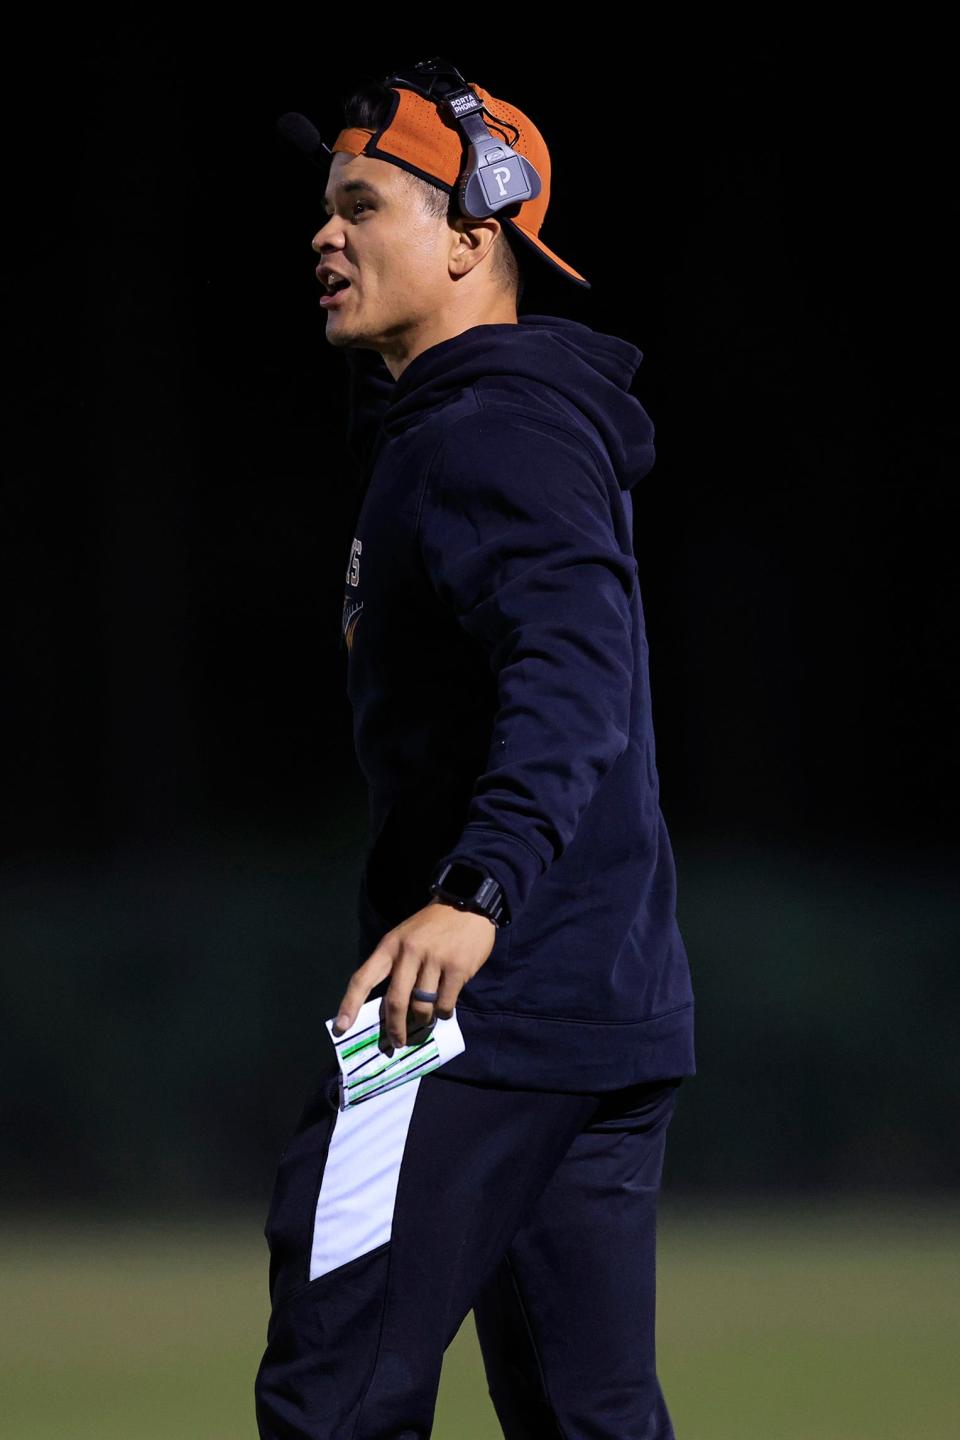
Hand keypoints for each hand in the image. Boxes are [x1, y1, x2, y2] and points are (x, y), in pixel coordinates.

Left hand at [332, 896, 497, 1050]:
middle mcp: (409, 952)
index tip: (341, 1028)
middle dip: (395, 1028)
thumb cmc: (431, 927)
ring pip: (422, 1007)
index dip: (350, 1005)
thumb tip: (389, 1010)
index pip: (363, 978)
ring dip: (423, 1021)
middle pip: (395, 1001)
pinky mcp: (457, 968)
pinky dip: (443, 1013)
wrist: (466, 905)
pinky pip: (445, 1004)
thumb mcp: (404, 938)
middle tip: (397, 1042)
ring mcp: (435, 960)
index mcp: (389, 945)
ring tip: (425, 1021)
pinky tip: (444, 1009)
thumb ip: (394, 968)